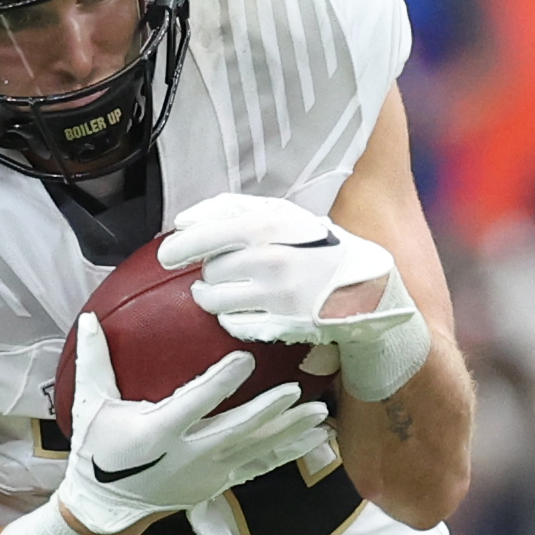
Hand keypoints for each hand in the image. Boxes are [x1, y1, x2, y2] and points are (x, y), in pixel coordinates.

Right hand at [58, 313, 328, 534]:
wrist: (106, 505)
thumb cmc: (98, 449)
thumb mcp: (90, 405)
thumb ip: (94, 361)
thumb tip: (89, 316)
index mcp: (156, 433)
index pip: (193, 404)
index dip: (220, 383)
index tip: (245, 359)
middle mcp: (186, 456)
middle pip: (235, 430)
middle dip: (267, 411)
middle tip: (294, 390)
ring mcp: (207, 473)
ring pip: (255, 450)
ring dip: (289, 431)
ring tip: (319, 413)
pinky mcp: (218, 483)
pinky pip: (260, 466)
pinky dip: (289, 453)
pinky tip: (315, 438)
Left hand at [159, 193, 430, 401]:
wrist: (366, 285)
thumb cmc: (316, 245)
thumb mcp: (283, 214)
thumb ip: (231, 209)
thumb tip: (182, 220)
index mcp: (268, 225)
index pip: (205, 235)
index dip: (179, 247)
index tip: (168, 255)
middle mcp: (269, 259)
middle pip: (209, 270)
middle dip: (210, 272)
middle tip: (226, 271)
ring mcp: (274, 295)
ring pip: (214, 300)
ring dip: (212, 297)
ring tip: (227, 291)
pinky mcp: (280, 324)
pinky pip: (232, 324)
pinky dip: (231, 317)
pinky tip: (247, 309)